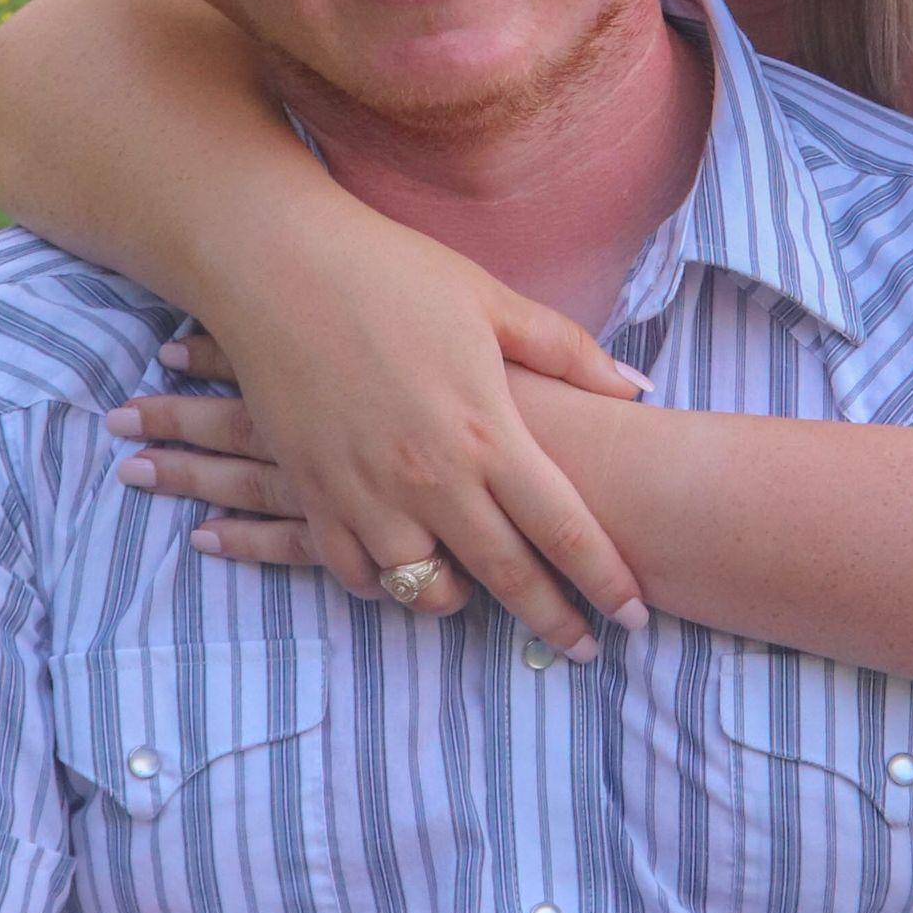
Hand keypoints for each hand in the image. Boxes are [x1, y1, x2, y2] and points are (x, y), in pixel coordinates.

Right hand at [100, 213, 649, 658]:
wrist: (277, 264)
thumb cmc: (392, 273)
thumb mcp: (492, 301)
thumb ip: (567, 352)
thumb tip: (635, 387)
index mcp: (487, 430)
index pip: (566, 529)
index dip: (606, 580)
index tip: (634, 616)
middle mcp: (432, 477)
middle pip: (508, 576)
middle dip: (554, 621)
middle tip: (582, 648)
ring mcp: (368, 493)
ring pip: (424, 589)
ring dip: (459, 602)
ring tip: (480, 598)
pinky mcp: (315, 493)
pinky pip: (353, 573)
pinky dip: (382, 584)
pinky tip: (403, 571)